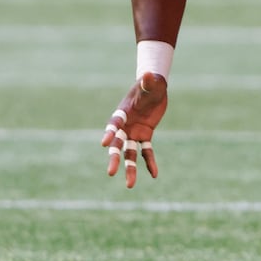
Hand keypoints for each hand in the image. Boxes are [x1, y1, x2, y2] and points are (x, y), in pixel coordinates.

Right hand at [101, 72, 167, 188]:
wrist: (155, 88)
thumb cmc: (150, 83)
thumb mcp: (151, 83)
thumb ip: (148, 82)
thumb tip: (148, 74)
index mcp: (123, 112)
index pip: (114, 124)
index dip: (110, 132)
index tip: (105, 142)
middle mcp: (125, 126)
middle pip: (117, 144)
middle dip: (114, 158)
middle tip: (110, 172)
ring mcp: (134, 132)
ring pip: (129, 153)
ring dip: (130, 168)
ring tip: (129, 186)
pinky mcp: (145, 136)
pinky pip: (146, 152)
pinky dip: (150, 162)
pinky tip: (154, 174)